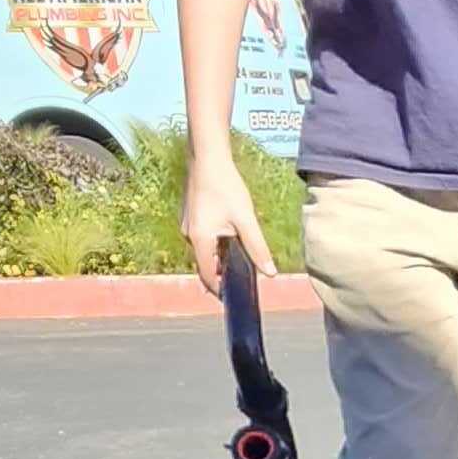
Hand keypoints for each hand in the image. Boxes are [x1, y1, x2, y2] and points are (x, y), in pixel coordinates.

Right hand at [183, 148, 274, 297]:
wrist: (207, 158)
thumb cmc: (226, 186)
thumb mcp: (246, 219)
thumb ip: (258, 248)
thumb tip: (270, 273)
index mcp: (199, 240)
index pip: (208, 276)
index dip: (220, 290)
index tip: (233, 300)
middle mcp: (188, 235)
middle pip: (205, 264)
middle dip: (222, 274)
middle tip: (241, 280)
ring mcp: (187, 225)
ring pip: (204, 251)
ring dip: (219, 257)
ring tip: (239, 257)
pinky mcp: (190, 217)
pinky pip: (202, 238)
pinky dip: (215, 244)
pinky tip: (229, 236)